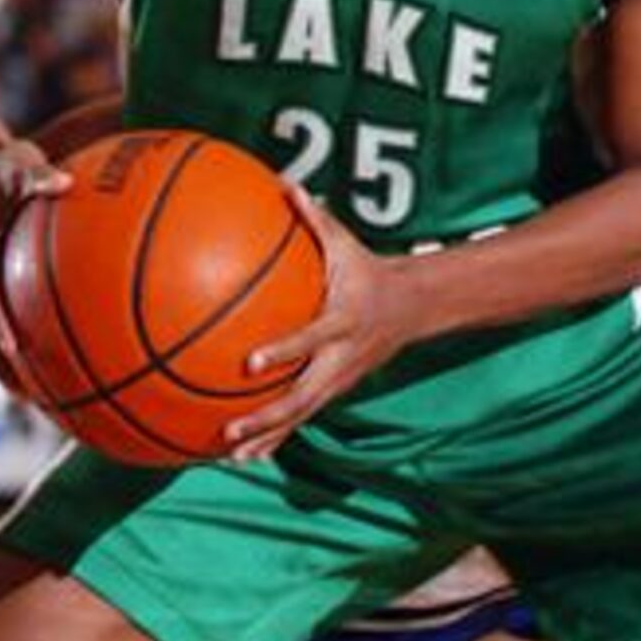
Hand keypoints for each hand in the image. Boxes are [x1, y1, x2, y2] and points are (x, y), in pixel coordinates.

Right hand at [0, 137, 71, 390]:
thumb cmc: (4, 163)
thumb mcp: (18, 161)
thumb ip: (37, 175)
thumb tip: (64, 182)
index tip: (15, 347)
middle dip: (2, 364)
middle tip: (24, 398)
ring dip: (14, 362)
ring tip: (42, 399)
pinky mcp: (3, 278)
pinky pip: (17, 310)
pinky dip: (35, 332)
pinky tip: (67, 354)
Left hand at [225, 185, 416, 461]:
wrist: (410, 307)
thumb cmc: (366, 269)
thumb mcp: (346, 242)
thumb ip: (313, 218)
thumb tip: (283, 183)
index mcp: (341, 322)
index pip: (309, 340)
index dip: (282, 352)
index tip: (249, 363)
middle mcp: (340, 358)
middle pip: (302, 395)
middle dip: (268, 415)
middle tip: (230, 428)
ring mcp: (339, 379)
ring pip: (301, 415)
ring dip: (268, 437)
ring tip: (231, 457)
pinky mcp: (336, 389)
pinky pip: (303, 417)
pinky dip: (276, 438)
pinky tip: (246, 456)